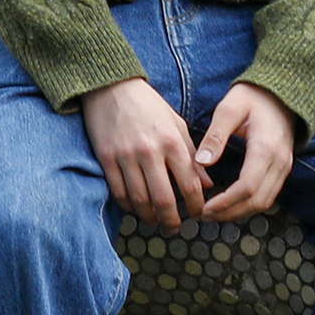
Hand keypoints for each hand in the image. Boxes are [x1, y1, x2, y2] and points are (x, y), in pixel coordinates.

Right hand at [81, 77, 208, 233]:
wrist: (112, 87)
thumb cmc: (148, 105)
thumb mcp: (177, 124)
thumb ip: (193, 154)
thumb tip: (207, 184)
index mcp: (172, 141)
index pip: (189, 184)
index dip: (195, 205)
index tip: (197, 213)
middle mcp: (150, 151)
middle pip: (164, 199)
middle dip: (172, 220)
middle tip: (176, 227)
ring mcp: (126, 156)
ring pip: (140, 201)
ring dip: (150, 217)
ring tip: (156, 221)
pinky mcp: (107, 159)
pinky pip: (119, 192)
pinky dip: (129, 206)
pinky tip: (136, 209)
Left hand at [193, 82, 299, 222]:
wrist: (281, 92)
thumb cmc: (254, 97)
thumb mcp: (230, 108)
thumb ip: (216, 135)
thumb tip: (201, 161)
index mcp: (265, 148)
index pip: (247, 187)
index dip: (225, 203)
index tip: (205, 208)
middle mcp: (279, 162)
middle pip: (257, 201)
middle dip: (230, 213)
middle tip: (205, 215)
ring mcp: (284, 167)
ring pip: (264, 202)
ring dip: (240, 212)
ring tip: (215, 213)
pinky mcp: (282, 169)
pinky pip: (268, 195)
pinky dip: (249, 204)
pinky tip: (231, 204)